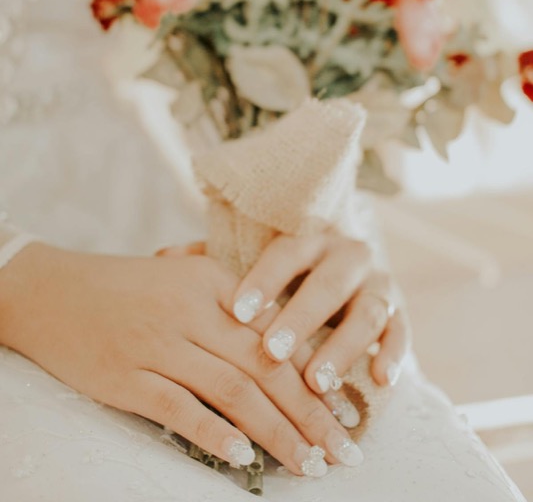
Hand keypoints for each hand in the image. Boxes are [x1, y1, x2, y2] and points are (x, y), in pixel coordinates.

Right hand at [0, 243, 362, 475]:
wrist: (55, 291)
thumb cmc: (126, 287)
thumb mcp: (182, 275)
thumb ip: (231, 298)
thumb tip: (283, 339)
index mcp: (211, 281)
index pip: (276, 332)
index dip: (314, 376)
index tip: (342, 410)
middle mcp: (190, 310)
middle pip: (264, 367)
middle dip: (311, 413)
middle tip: (343, 451)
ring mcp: (157, 343)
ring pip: (232, 391)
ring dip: (277, 433)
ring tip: (309, 465)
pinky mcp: (126, 375)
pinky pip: (178, 409)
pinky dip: (213, 434)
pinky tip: (242, 458)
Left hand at [229, 226, 409, 392]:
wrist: (342, 273)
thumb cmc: (285, 276)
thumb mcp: (256, 260)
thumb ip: (216, 262)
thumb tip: (169, 257)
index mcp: (310, 239)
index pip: (287, 252)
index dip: (265, 280)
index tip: (238, 312)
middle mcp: (347, 256)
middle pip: (328, 284)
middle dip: (301, 319)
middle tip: (272, 352)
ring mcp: (377, 283)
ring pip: (367, 312)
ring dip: (343, 348)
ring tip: (316, 382)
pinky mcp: (398, 312)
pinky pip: (401, 332)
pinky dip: (394, 354)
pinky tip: (380, 379)